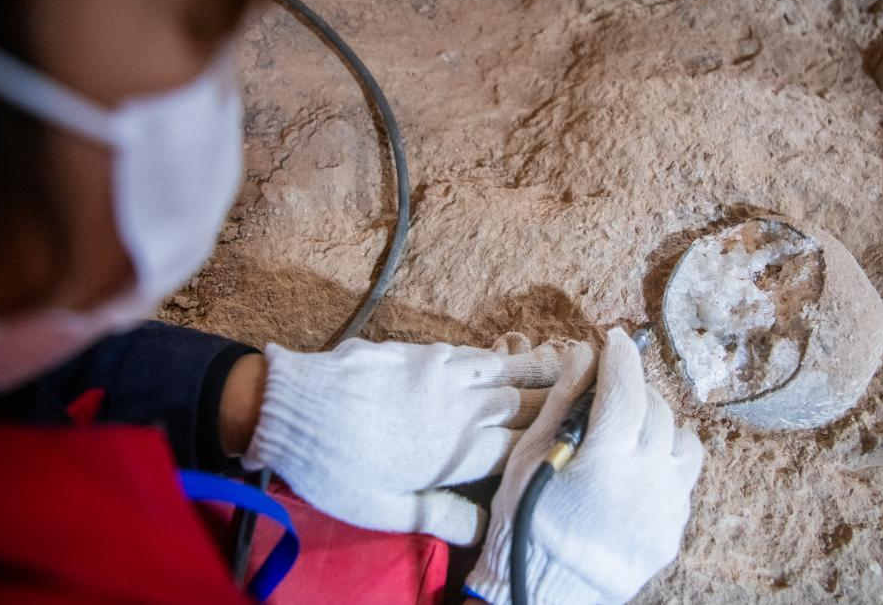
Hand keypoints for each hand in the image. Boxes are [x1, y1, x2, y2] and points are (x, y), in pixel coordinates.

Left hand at [241, 333, 565, 545]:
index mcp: (456, 451)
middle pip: (519, 406)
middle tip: (589, 395)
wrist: (293, 406)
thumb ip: (441, 516)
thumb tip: (487, 530)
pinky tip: (504, 355)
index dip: (549, 444)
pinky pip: (470, 352)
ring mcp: (441, 374)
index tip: (579, 438)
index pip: (519, 449)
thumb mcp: (386, 509)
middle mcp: (460, 408)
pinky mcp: (420, 352)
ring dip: (535, 373)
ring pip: (501, 373)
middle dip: (555, 404)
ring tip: (566, 367)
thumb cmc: (336, 467)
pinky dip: (495, 356)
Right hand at [466, 328, 704, 603]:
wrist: (542, 590)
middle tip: (611, 389)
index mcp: (606, 458)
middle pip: (657, 410)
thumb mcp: (529, 456)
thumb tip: (583, 354)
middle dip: (635, 389)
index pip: (626, 387)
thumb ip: (562, 402)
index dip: (620, 357)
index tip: (614, 339)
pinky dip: (664, 463)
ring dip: (660, 426)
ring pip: (683, 443)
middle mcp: (646, 479)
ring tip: (631, 430)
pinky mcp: (672, 532)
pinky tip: (637, 469)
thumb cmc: (524, 519)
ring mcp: (665, 508)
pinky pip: (682, 481)